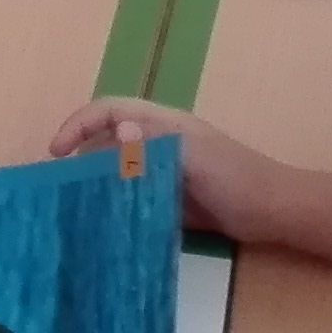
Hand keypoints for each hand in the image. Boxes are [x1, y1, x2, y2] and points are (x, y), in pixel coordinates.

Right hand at [50, 99, 292, 240]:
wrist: (274, 211)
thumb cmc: (237, 177)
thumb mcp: (194, 157)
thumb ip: (155, 144)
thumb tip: (117, 128)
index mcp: (163, 123)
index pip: (110, 110)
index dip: (80, 124)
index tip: (57, 152)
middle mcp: (158, 142)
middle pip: (108, 139)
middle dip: (81, 156)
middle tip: (61, 187)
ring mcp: (164, 171)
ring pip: (118, 169)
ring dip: (96, 182)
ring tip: (76, 205)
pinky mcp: (170, 199)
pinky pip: (134, 195)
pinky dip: (116, 203)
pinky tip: (105, 222)